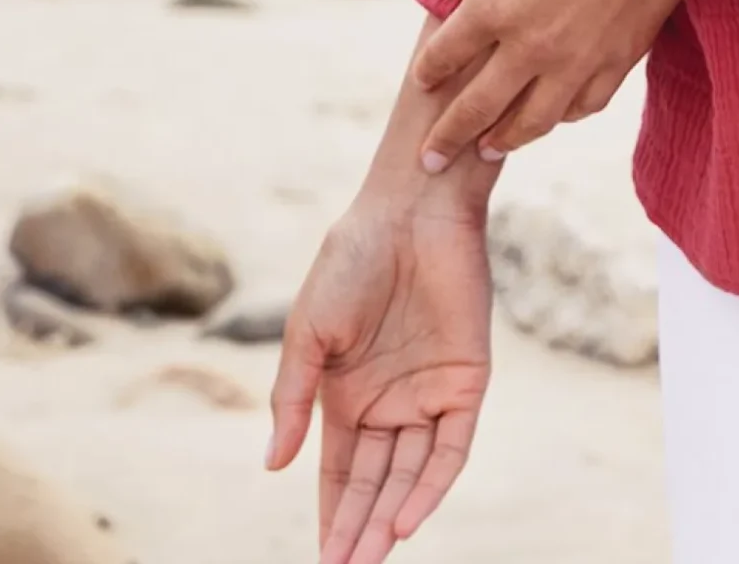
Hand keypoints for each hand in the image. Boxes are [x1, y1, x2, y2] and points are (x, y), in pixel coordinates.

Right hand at [266, 191, 491, 563]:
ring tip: (371, 557)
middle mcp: (389, 402)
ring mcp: (429, 393)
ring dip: (392, 517)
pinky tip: (408, 518)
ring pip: (411, 474)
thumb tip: (272, 466)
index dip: (331, 516)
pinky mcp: (466, 379)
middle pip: (372, 482)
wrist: (410, 209)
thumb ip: (291, 399)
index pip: (338, 473)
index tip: (323, 562)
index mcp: (347, 395)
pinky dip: (432, 484)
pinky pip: (451, 446)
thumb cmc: (352, 258)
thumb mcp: (307, 333)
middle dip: (359, 529)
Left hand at [412, 0, 708, 171]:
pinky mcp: (619, 62)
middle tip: (430, 161)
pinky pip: (582, 107)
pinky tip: (554, 116)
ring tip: (488, 150)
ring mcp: (577, 59)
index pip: (446, 54)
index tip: (422, 83)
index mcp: (495, 1)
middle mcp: (530, 43)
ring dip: (503, 141)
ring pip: (531, 123)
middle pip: (478, 106)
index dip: (428, 72)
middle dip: (448, 137)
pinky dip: (562, 118)